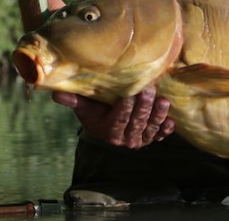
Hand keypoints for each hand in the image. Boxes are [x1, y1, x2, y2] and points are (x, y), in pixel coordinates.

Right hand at [51, 87, 174, 148]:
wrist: (110, 120)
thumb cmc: (97, 110)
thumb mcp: (85, 106)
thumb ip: (73, 100)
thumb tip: (56, 94)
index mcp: (109, 131)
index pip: (118, 120)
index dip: (125, 108)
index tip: (130, 94)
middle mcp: (126, 138)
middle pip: (136, 123)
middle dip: (144, 107)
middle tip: (149, 89)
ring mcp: (141, 139)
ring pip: (150, 128)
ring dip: (158, 116)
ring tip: (163, 101)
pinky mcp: (153, 136)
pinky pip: (161, 134)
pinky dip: (166, 130)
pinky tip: (172, 122)